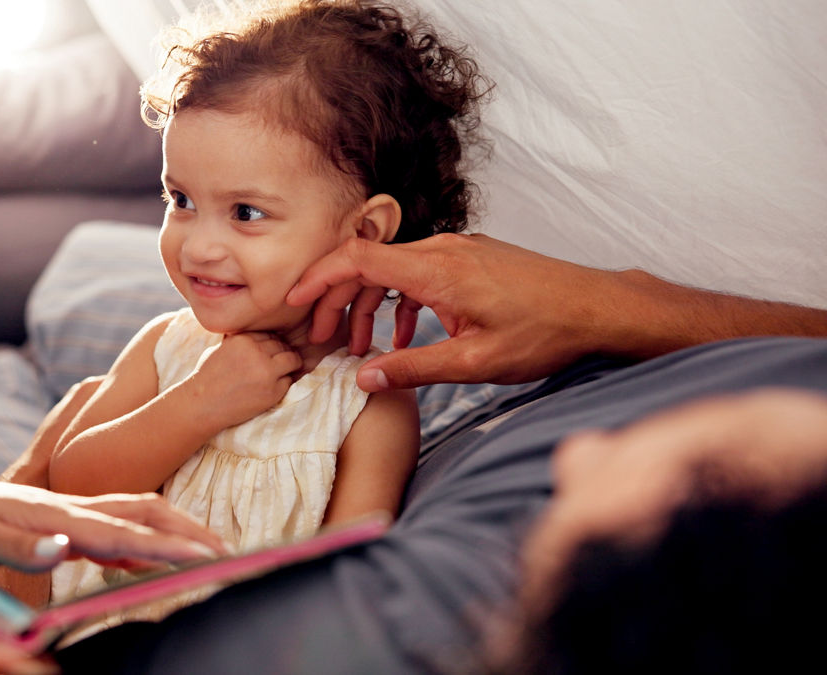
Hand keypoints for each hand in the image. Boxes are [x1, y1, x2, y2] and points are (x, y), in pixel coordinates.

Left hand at [0, 468, 225, 570]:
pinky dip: (145, 540)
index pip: (126, 533)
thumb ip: (18, 546)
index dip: (171, 546)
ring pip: (134, 514)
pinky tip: (152, 558)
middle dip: (190, 531)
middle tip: (230, 554)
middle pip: (144, 512)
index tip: (211, 558)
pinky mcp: (56, 523)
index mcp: (55, 515)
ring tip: (208, 551)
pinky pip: (113, 528)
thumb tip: (67, 546)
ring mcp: (65, 513)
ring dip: (174, 529)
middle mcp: (68, 509)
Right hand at [187, 331, 301, 429]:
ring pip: (292, 360)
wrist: (201, 406)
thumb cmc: (207, 377)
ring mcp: (266, 372)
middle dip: (281, 353)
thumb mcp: (220, 348)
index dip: (270, 343)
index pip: (269, 334)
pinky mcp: (272, 391)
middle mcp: (256, 352)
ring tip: (283, 372)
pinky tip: (272, 388)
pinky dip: (283, 384)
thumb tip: (256, 333)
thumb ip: (240, 340)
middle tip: (276, 363)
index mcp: (243, 339)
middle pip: (282, 345)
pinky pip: (288, 381)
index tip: (268, 352)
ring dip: (290, 365)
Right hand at [287, 234, 616, 389]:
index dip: (317, 278)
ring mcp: (459, 251)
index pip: (357, 259)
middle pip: (367, 264)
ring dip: (368, 306)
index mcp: (436, 270)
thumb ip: (413, 369)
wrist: (600, 309)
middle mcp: (443, 250)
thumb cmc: (546, 332)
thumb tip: (364, 379)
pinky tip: (405, 339)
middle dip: (334, 299)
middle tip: (318, 337)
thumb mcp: (474, 363)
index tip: (293, 301)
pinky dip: (400, 303)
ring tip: (357, 346)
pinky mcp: (472, 259)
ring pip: (392, 271)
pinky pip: (419, 273)